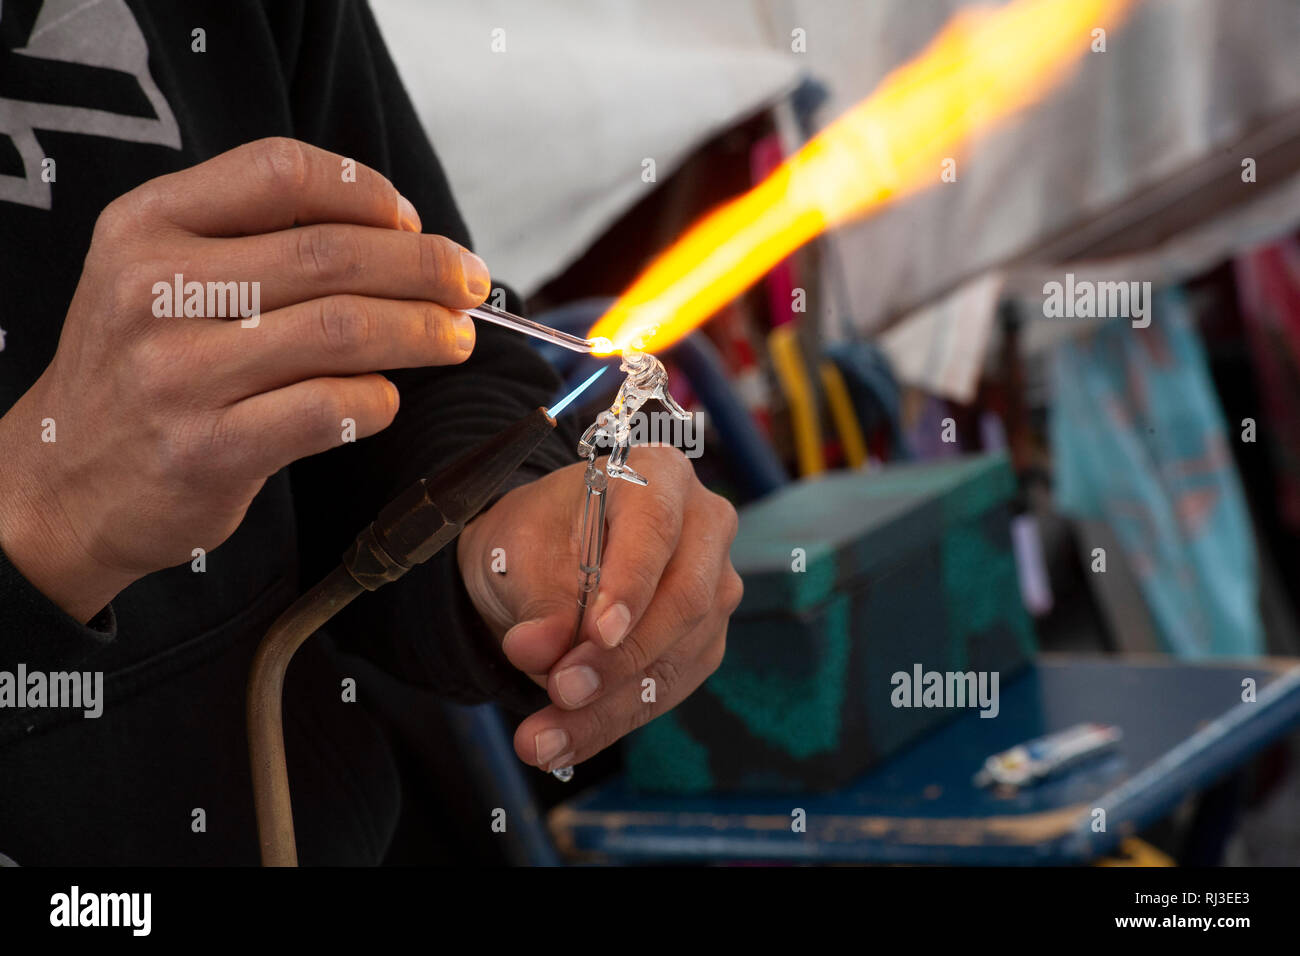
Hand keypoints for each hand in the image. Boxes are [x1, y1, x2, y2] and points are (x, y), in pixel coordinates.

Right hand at [0, 138, 489, 621]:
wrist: (63, 481)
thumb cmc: (141, 370)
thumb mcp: (160, 276)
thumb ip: (256, 242)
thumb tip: (400, 235)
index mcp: (147, 225)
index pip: (280, 171)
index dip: (366, 192)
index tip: (411, 223)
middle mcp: (153, 290)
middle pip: (330, 254)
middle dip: (424, 267)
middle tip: (470, 286)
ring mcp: (177, 373)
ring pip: (341, 330)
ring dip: (420, 332)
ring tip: (456, 339)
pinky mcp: (207, 449)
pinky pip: (328, 409)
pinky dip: (378, 401)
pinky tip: (387, 400)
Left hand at [457, 446, 742, 771]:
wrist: (541, 560)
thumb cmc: (538, 534)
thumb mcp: (521, 550)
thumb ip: (539, 598)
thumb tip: (538, 649)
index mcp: (659, 476)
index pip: (657, 530)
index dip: (632, 584)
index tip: (597, 633)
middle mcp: (703, 528)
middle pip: (684, 599)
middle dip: (619, 658)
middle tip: (559, 691)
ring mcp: (714, 587)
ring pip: (676, 657)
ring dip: (608, 707)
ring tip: (541, 738)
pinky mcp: (703, 642)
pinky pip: (666, 688)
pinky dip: (611, 720)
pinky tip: (563, 742)